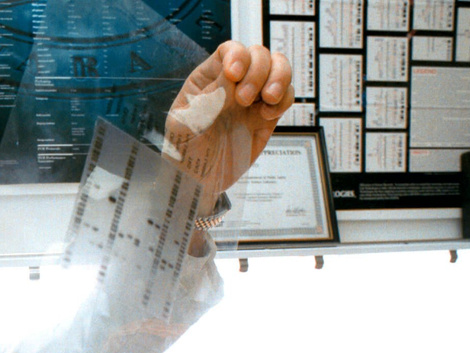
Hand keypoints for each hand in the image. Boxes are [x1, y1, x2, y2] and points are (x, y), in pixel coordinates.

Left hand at [165, 41, 294, 198]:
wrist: (200, 183)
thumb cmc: (184, 153)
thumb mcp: (183, 127)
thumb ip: (205, 102)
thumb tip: (231, 81)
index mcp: (208, 79)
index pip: (229, 51)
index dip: (237, 55)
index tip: (234, 74)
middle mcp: (233, 83)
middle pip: (258, 55)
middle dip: (257, 71)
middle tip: (245, 100)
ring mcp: (252, 98)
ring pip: (278, 68)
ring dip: (279, 77)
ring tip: (268, 100)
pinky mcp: (267, 116)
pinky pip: (286, 96)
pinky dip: (284, 99)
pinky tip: (269, 115)